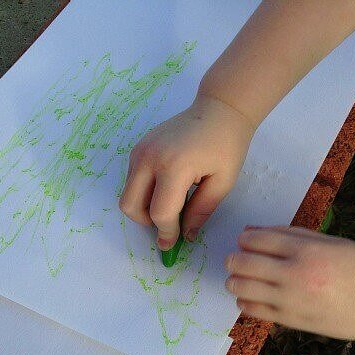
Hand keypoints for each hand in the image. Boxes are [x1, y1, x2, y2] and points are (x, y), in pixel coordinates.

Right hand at [119, 93, 255, 249]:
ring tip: (172, 204)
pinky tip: (167, 188)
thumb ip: (201, 212)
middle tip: (170, 224)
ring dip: (145, 208)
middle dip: (148, 223)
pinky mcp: (138, 148)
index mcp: (174, 167)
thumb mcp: (222, 183)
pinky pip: (131, 180)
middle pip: (131, 206)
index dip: (167, 233)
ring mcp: (140, 151)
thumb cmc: (227, 145)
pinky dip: (144, 193)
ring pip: (127, 195)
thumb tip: (185, 236)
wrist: (219, 110)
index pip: (160, 213)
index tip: (174, 244)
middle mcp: (149, 158)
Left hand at [225, 226, 354, 345]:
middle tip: (234, 259)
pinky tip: (250, 297)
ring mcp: (291, 300)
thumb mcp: (332, 241)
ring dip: (235, 281)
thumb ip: (291, 234)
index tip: (244, 240)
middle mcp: (295, 275)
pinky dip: (245, 302)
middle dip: (234, 259)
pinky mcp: (292, 321)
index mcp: (307, 250)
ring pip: (244, 289)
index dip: (245, 238)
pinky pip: (255, 311)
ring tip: (239, 278)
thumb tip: (253, 231)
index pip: (259, 239)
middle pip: (245, 263)